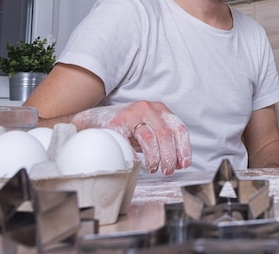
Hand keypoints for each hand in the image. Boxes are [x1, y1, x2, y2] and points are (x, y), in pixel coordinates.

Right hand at [71, 101, 191, 174]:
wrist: (94, 119)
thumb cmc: (126, 128)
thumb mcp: (149, 129)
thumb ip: (163, 140)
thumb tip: (177, 161)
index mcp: (160, 109)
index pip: (179, 128)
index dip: (184, 148)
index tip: (184, 163)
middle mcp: (147, 108)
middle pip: (166, 134)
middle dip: (170, 156)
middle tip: (168, 170)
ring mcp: (131, 113)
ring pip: (150, 137)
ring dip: (155, 157)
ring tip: (154, 169)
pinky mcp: (116, 123)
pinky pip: (129, 141)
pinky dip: (136, 155)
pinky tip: (138, 164)